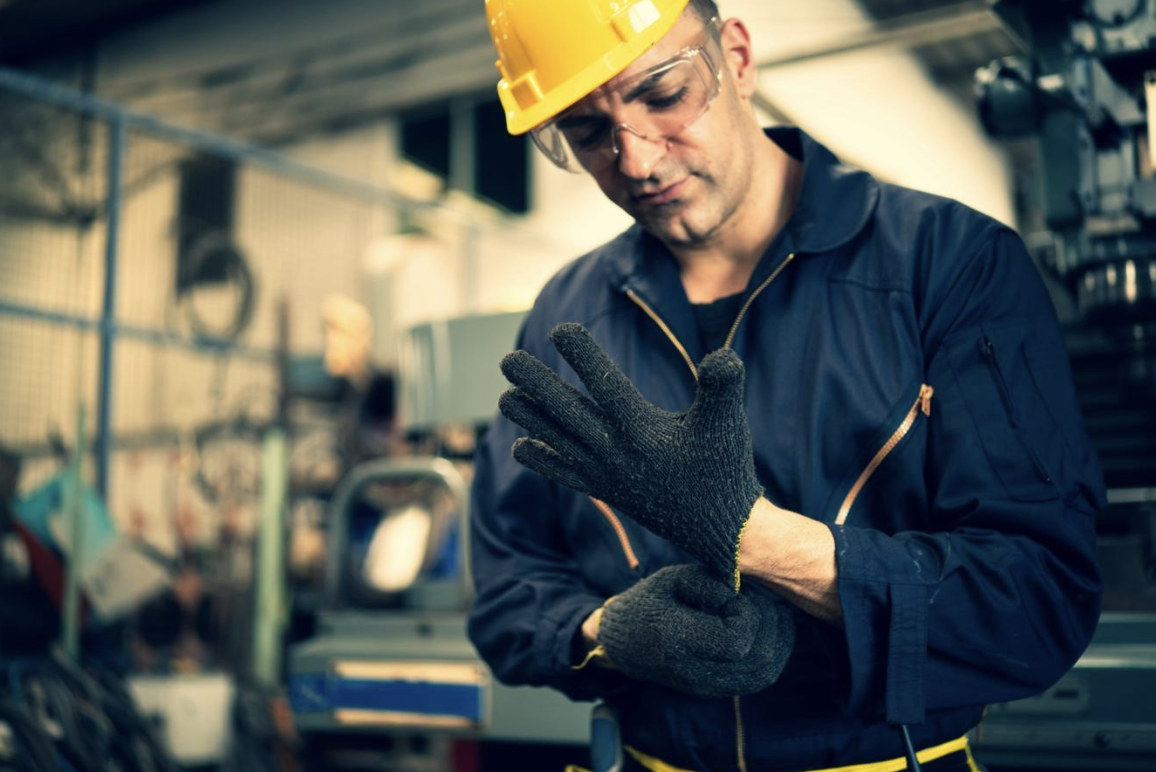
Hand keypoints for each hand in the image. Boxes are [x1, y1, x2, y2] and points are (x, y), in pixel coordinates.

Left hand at [499, 323, 762, 584]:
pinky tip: (521, 447)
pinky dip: (543, 461)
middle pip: (567, 412)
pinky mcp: (608, 492)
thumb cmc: (726, 469)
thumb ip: (724, 388)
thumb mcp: (730, 424)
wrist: (722, 531)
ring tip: (504, 397)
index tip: (559, 330)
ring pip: (560, 441)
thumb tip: (724, 357)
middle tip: (507, 360)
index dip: (582, 356)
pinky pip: (567, 474)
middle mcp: (618, 453)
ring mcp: (608, 475)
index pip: (606, 386)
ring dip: (531, 419)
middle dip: (536, 384)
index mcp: (644, 431)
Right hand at [596, 564, 794, 697]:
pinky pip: (761, 678)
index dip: (747, 614)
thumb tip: (737, 591)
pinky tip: (768, 627)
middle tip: (756, 598)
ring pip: (767, 673)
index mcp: (679, 641)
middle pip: (759, 659)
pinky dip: (774, 652)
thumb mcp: (669, 579)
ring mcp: (710, 686)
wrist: (625, 645)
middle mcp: (697, 672)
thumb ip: (705, 580)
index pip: (736, 641)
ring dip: (778, 638)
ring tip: (766, 610)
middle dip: (769, 623)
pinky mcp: (720, 689)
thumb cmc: (649, 604)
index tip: (735, 595)